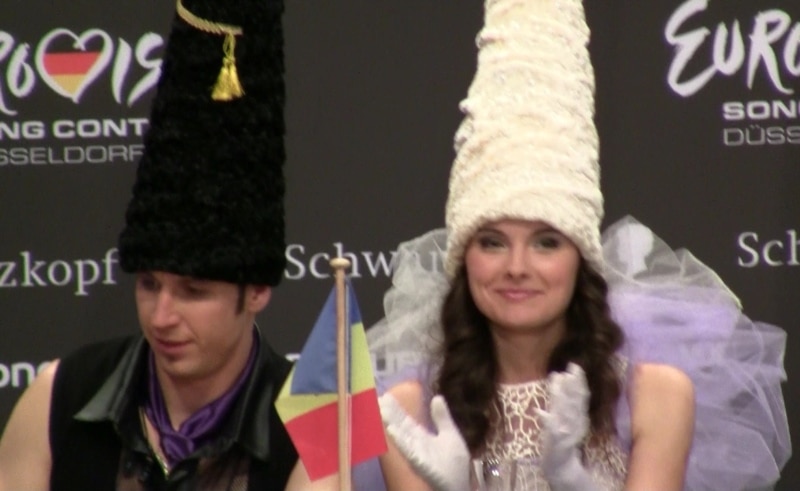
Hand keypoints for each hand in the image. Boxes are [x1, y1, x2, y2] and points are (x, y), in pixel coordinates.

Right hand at [379, 393, 469, 490]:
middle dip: (389, 413)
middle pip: (400, 426)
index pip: (406, 421)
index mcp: (422, 437)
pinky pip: (408, 451)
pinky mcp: (420, 463)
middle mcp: (415, 444)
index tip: (385, 396)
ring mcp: (416, 454)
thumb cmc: (454, 464)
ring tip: (380, 410)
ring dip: (390, 424)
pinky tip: (391, 430)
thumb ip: (442, 418)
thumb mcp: (451, 436)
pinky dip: (399, 440)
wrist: (460, 485)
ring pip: (400, 436)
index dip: (396, 409)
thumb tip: (437, 397)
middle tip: (376, 398)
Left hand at [536, 363, 599, 490]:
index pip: (582, 396)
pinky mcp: (555, 441)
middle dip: (574, 383)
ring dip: (562, 394)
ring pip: (565, 410)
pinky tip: (538, 411)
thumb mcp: (566, 416)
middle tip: (571, 366)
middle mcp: (576, 422)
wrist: (561, 464)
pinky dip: (545, 419)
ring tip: (557, 379)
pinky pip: (551, 429)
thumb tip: (559, 374)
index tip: (575, 365)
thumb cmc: (562, 436)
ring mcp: (566, 431)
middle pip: (576, 401)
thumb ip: (564, 398)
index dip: (580, 381)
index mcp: (579, 417)